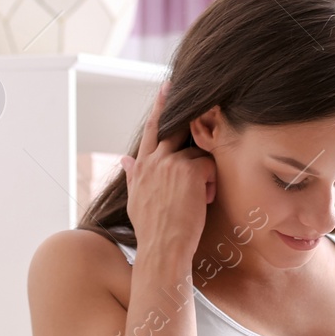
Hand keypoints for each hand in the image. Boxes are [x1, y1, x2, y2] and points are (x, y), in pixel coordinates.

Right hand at [120, 82, 214, 260]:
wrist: (162, 248)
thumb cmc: (152, 230)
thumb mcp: (137, 200)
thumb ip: (134, 176)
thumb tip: (124, 159)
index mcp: (142, 167)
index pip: (151, 131)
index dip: (161, 109)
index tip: (168, 87)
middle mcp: (154, 160)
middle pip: (174, 128)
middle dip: (186, 112)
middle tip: (195, 93)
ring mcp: (170, 163)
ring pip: (198, 155)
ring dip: (203, 176)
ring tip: (197, 199)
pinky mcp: (189, 169)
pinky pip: (209, 166)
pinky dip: (210, 184)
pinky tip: (203, 200)